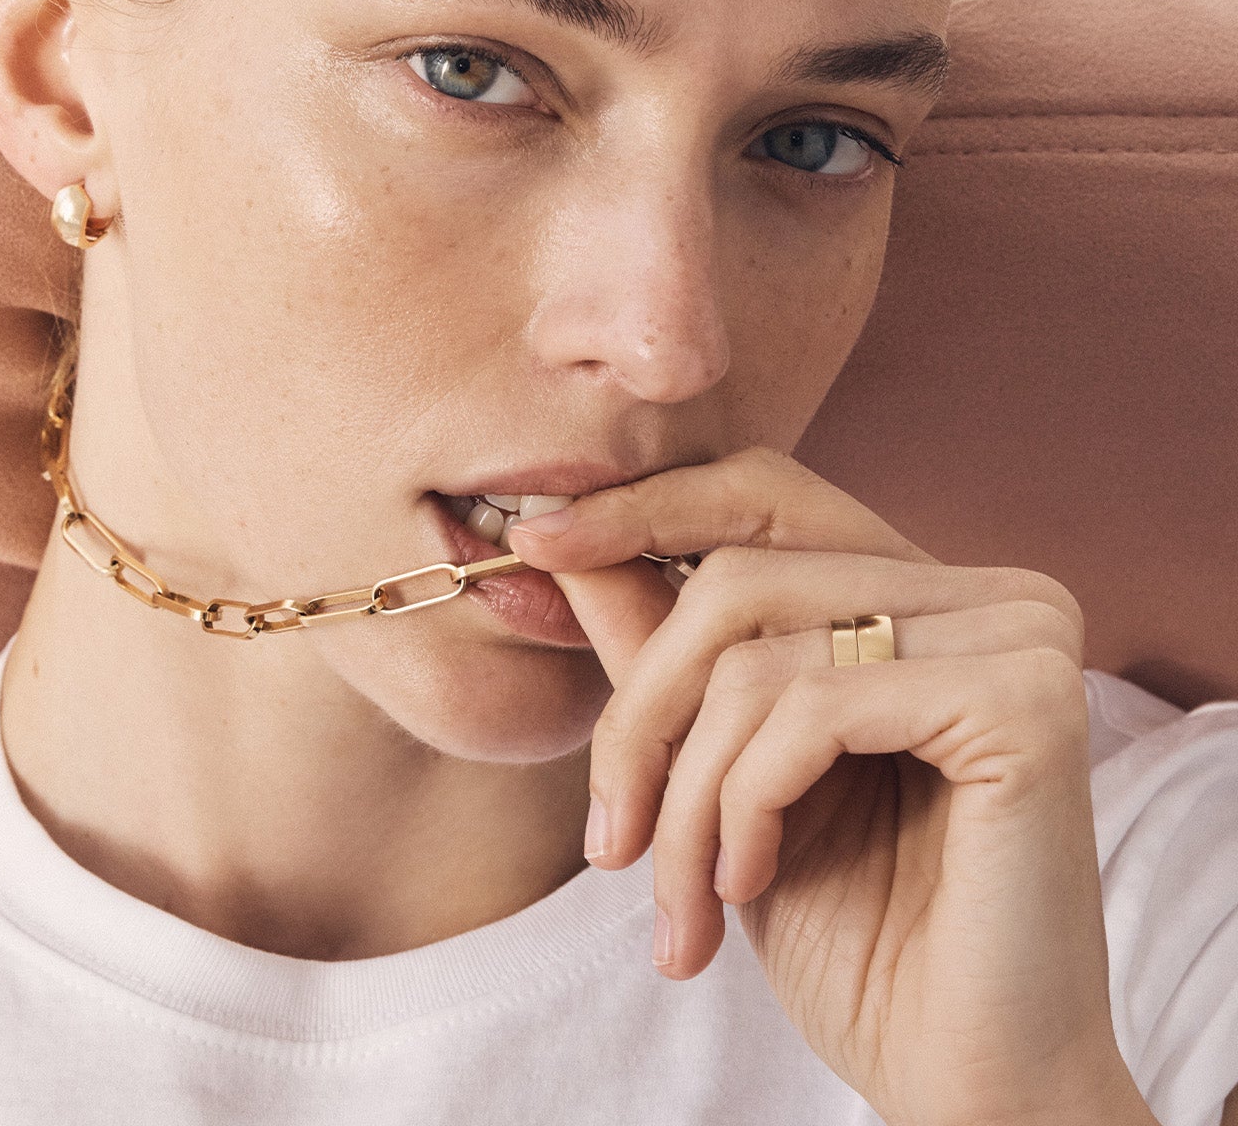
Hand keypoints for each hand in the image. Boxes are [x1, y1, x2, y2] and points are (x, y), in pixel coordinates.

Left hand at [508, 447, 1156, 1125]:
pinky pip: (812, 710)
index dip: (641, 512)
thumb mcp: (723, 768)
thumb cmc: (850, 929)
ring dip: (684, 796)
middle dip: (643, 714)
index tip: (534, 541)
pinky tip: (752, 886)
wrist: (958, 1082)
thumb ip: (662, 648)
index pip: (761, 498)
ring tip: (682, 899)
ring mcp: (1020, 637)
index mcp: (927, 593)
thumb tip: (562, 537)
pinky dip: (745, 806)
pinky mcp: (1029, 701)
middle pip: (737, 580)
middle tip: (611, 838)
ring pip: (755, 658)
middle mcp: (987, 594)